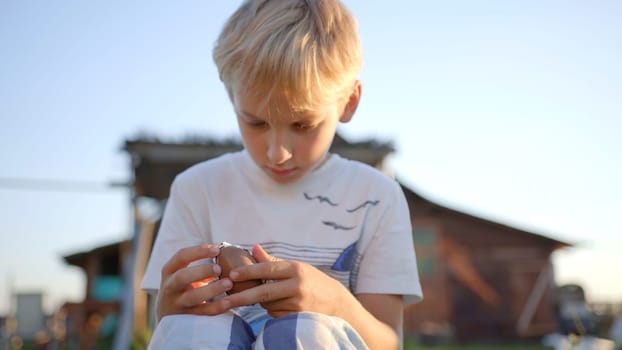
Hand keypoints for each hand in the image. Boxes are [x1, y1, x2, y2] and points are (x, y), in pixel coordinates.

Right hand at [156, 244, 232, 320]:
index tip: (217, 249)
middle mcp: (170, 287)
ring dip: (211, 289)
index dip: (199, 251)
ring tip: (228, 283)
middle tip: (219, 268)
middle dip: (202, 271)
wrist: (168, 315)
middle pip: (181, 277)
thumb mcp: (185, 275)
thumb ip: (201, 268)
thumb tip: (228, 256)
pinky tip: (228, 302)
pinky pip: (202, 313)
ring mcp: (176, 304)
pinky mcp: (186, 318)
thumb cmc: (183, 288)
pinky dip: (216, 307)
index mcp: (169, 271)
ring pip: (192, 297)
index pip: (181, 256)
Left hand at [223, 244, 349, 317]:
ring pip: (268, 305)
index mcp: (295, 269)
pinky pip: (276, 315)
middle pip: (263, 292)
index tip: (231, 275)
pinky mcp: (298, 318)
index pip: (267, 269)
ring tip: (269, 296)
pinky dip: (272, 311)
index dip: (247, 272)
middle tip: (224, 300)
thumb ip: (273, 261)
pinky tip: (281, 305)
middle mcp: (297, 286)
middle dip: (241, 297)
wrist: (337, 302)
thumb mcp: (296, 267)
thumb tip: (253, 248)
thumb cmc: (313, 281)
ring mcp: (298, 303)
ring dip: (261, 303)